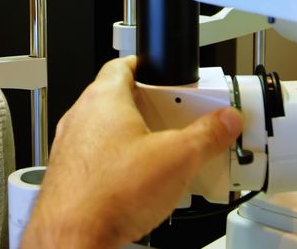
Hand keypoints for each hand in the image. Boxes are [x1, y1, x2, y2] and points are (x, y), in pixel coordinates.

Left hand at [20, 56, 243, 247]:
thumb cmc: (107, 194)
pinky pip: (99, 160)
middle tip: (177, 122)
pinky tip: (140, 186)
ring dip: (135, 140)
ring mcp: (71, 147)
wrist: (72, 236)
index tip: (164, 74)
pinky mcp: (70, 175)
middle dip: (151, 110)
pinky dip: (120, 166)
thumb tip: (226, 121)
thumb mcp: (178, 158)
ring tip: (164, 159)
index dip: (147, 66)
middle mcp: (81, 117)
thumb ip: (208, 135)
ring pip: (108, 132)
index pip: (122, 64)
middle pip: (120, 100)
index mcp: (103, 98)